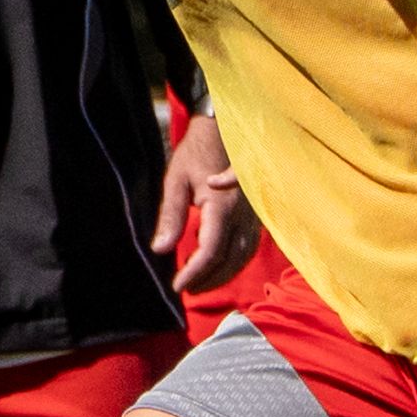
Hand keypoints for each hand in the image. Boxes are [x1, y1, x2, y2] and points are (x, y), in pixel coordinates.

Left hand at [158, 112, 258, 295]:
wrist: (222, 129)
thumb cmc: (196, 152)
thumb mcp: (176, 181)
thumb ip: (170, 216)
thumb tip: (161, 249)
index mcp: (222, 206)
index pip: (210, 251)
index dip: (194, 272)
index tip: (176, 286)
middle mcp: (243, 214)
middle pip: (229, 260)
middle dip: (207, 279)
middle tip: (184, 287)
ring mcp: (253, 215)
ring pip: (243, 256)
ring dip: (222, 275)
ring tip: (198, 283)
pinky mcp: (256, 215)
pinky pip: (249, 246)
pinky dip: (233, 262)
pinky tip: (217, 267)